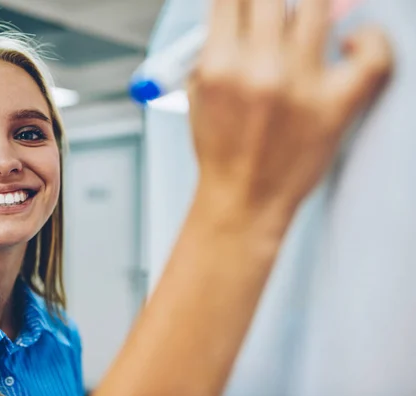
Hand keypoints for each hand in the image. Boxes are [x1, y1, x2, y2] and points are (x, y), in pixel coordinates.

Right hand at [188, 0, 391, 222]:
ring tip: (308, 15)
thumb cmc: (220, 148)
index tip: (248, 3)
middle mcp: (258, 69)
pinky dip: (370, 39)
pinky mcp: (337, 106)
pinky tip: (353, 41)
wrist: (242, 200)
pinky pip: (374, 54)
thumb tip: (239, 8)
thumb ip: (215, 45)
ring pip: (320, 5)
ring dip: (313, 5)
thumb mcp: (199, 93)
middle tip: (278, 9)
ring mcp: (301, 86)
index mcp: (218, 65)